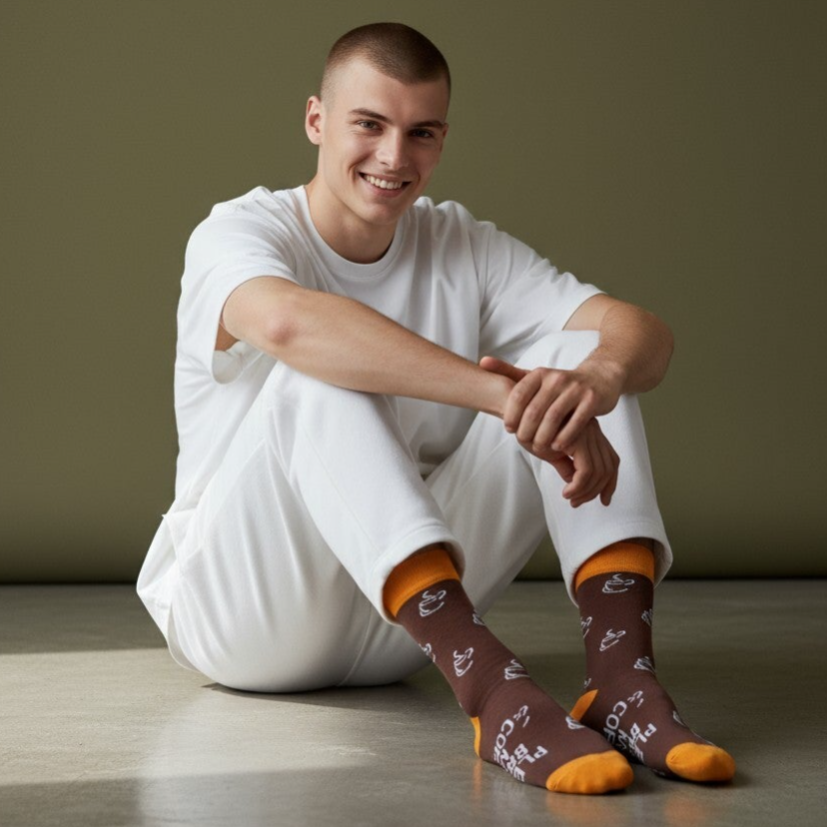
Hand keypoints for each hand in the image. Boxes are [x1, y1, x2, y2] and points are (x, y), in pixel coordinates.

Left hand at [479, 355, 622, 453]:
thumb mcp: (535, 375)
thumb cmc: (561, 383)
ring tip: (539, 448)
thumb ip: (508, 371)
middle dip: (526, 431)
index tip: (510, 429)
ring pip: (553, 418)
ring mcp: (576, 389)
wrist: (600, 376)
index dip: (511, 415)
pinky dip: (564, 437)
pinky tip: (557, 447)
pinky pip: (575, 423)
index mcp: (540, 373)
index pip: (518, 396)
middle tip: (524, 443)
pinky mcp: (592, 401)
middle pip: (534, 411)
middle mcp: (557, 379)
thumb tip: (481, 362)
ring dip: (543, 437)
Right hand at [512, 416, 618, 506]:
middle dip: (596, 491)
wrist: (516, 411)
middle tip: (578, 503)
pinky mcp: (576, 438)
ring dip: (585, 492)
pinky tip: (566, 492)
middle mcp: (593, 430)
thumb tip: (574, 481)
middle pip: (609, 467)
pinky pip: (586, 471)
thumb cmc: (529, 427)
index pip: (612, 460)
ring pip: (599, 472)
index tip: (604, 500)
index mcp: (591, 431)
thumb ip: (565, 463)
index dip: (611, 483)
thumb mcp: (551, 449)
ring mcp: (586, 433)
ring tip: (570, 498)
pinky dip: (578, 486)